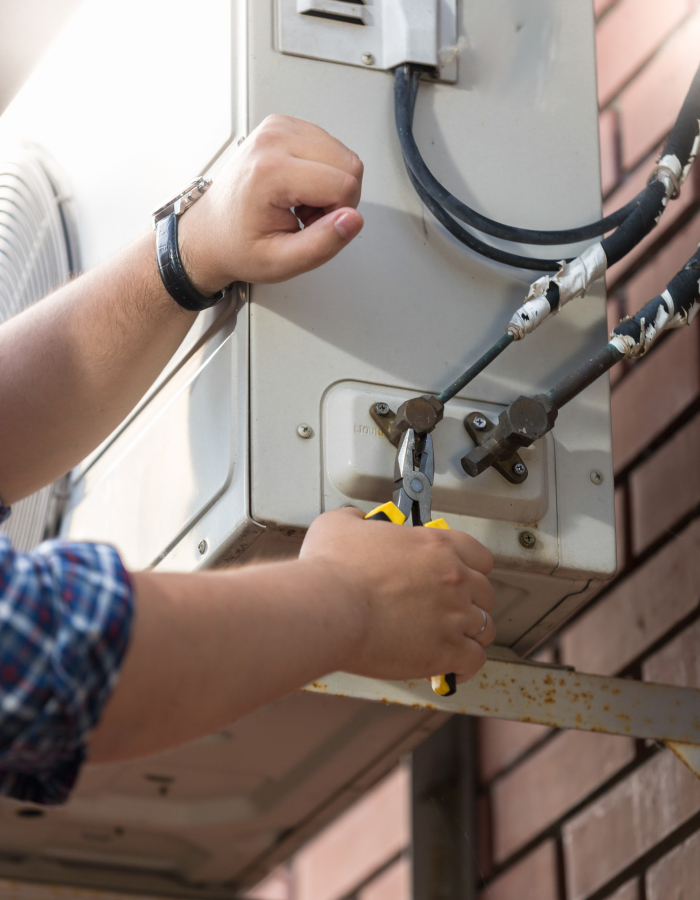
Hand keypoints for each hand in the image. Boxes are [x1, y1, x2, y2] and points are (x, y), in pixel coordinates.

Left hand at [178, 115, 363, 293]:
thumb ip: (323, 244)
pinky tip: (299, 189)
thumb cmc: (239, 244)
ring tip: (299, 204)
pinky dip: (322, 172)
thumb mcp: (282, 261)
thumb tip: (353, 220)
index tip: (312, 226)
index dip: (339, 214)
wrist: (211, 231)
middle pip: (349, 164)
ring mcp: (278, 127)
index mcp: (271, 170)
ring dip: (330, 185)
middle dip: (338, 198)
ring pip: (343, 154)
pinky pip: (329, 146)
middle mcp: (274, 139)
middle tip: (306, 217)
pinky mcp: (284, 125)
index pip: (345, 184)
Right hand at [300, 508, 496, 683]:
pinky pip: (474, 661)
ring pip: (484, 628)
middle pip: (485, 593)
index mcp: (435, 546)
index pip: (479, 555)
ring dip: (469, 635)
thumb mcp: (339, 525)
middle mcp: (453, 578)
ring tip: (451, 641)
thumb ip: (355, 519)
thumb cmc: (332, 569)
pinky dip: (465, 667)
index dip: (471, 567)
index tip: (460, 575)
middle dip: (471, 603)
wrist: (329, 606)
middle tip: (450, 610)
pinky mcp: (445, 651)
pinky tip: (451, 670)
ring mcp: (453, 616)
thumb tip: (356, 521)